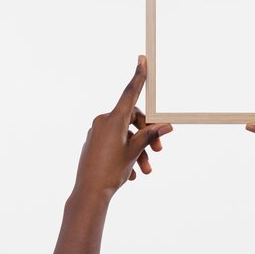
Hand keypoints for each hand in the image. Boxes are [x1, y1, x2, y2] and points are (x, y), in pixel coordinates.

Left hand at [73, 55, 172, 199]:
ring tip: (146, 170)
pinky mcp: (94, 144)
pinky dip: (126, 154)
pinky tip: (132, 172)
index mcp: (113, 119)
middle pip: (133, 119)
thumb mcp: (134, 152)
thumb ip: (149, 135)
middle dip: (147, 134)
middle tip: (158, 150)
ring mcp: (97, 133)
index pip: (130, 92)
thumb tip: (165, 125)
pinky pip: (115, 143)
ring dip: (138, 150)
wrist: (88, 194)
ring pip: (125, 135)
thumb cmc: (110, 172)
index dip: (138, 75)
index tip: (141, 59)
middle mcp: (103, 122)